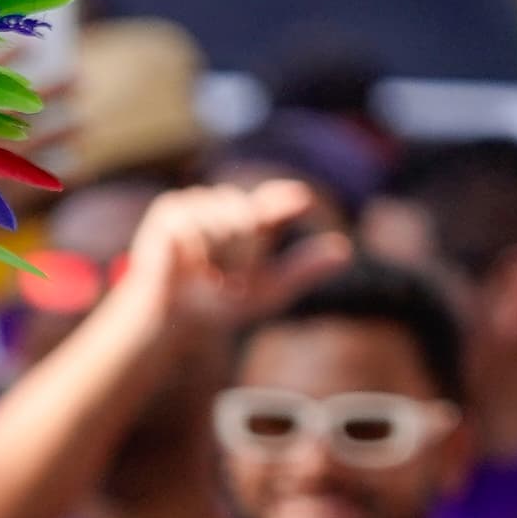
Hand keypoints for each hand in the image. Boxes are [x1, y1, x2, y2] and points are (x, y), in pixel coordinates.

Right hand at [111, 179, 341, 341]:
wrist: (174, 317)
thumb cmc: (222, 303)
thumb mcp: (268, 292)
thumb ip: (303, 269)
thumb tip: (345, 250)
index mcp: (258, 220)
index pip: (279, 201)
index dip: (288, 200)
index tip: (302, 201)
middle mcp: (230, 205)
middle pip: (248, 219)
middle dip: (242, 256)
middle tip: (228, 283)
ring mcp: (199, 203)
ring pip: (219, 222)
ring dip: (217, 257)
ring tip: (206, 275)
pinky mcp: (171, 209)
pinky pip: (190, 225)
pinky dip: (191, 251)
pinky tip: (184, 265)